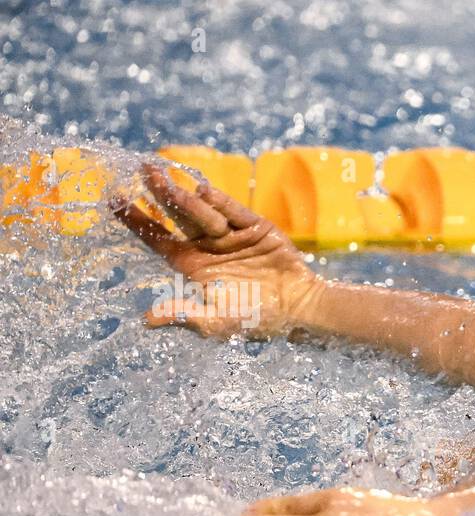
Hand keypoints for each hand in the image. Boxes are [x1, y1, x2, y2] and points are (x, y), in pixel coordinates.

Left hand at [113, 165, 320, 337]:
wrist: (299, 310)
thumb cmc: (256, 321)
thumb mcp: (216, 323)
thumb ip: (184, 315)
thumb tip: (146, 319)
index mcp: (191, 266)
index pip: (157, 237)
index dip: (135, 219)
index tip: (112, 199)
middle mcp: (207, 246)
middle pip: (177, 217)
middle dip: (159, 194)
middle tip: (144, 171)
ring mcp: (231, 235)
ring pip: (203, 213)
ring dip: (184, 198)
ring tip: (165, 181)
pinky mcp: (256, 228)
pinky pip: (235, 212)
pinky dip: (221, 202)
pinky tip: (203, 191)